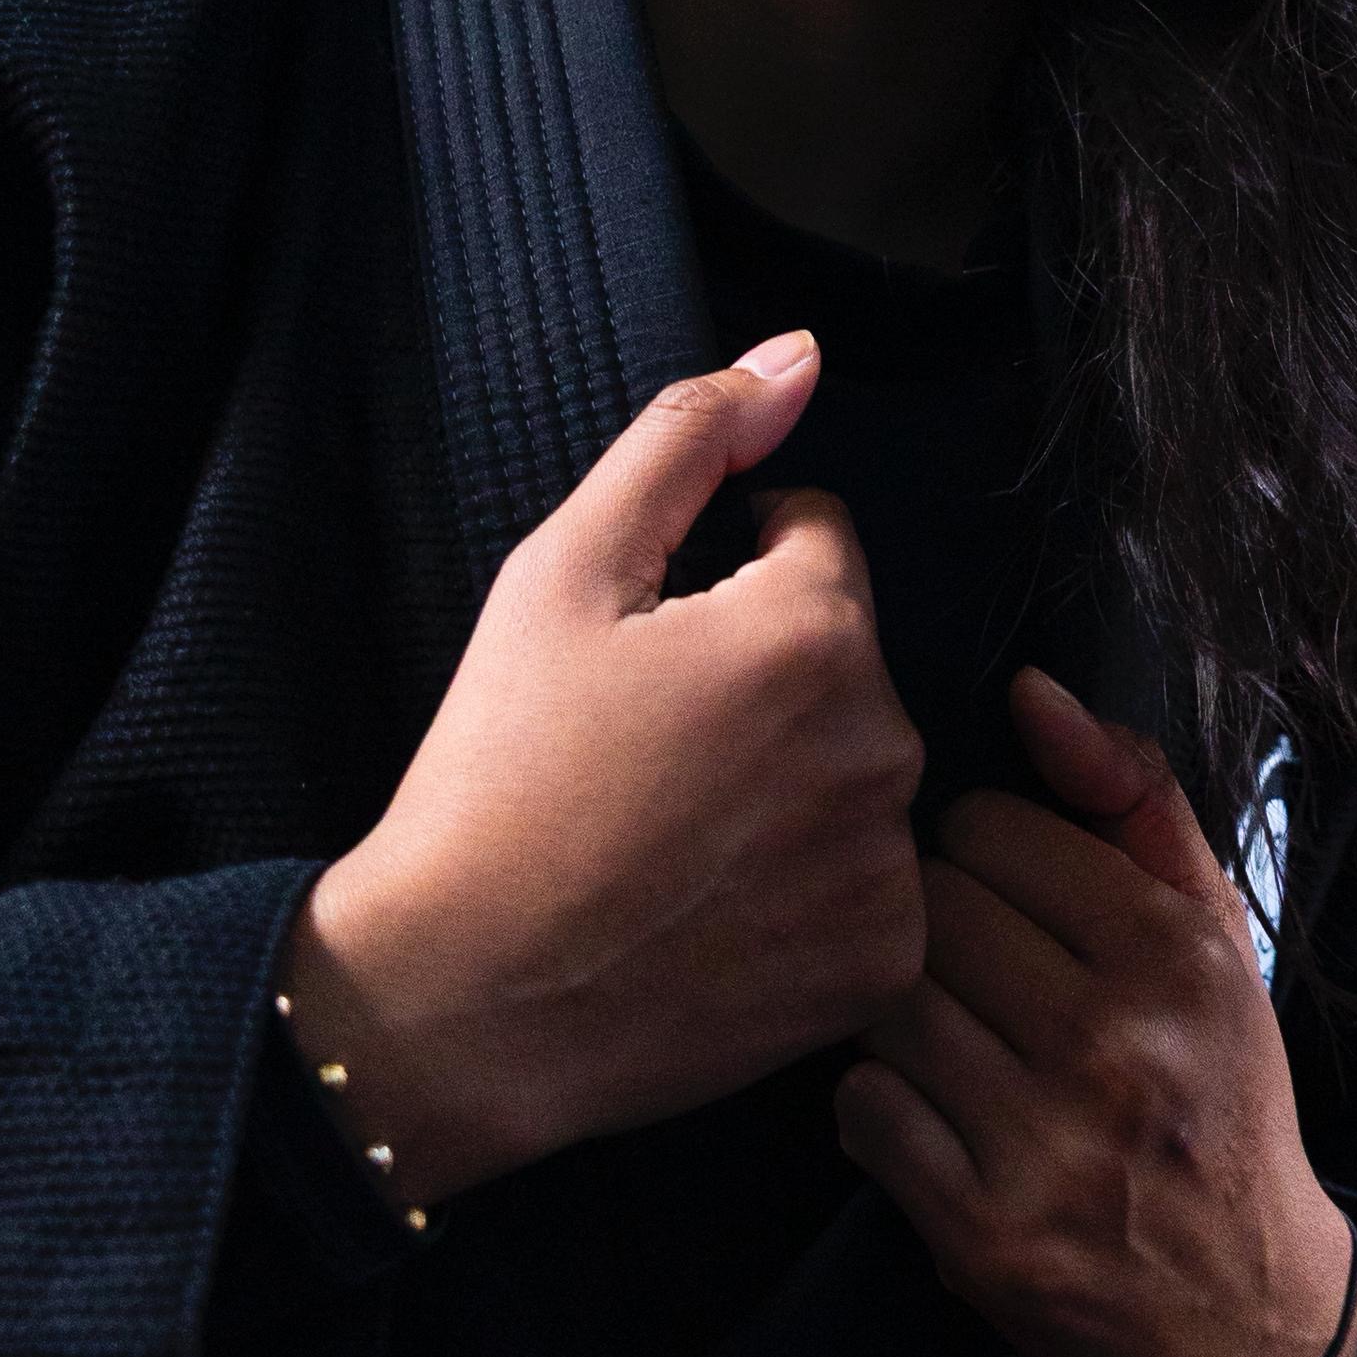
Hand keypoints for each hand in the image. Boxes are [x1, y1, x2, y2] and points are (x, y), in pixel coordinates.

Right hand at [284, 336, 925, 1202]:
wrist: (467, 999)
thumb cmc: (498, 779)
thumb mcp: (559, 575)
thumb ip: (684, 442)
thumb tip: (794, 357)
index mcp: (814, 629)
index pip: (815, 542)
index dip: (722, 577)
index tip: (649, 650)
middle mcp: (884, 742)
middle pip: (843, 663)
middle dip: (764, 683)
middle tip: (647, 752)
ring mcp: (889, 863)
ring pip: (854, 775)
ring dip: (789, 785)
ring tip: (671, 835)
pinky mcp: (881, 961)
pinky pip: (866, 890)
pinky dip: (805, 894)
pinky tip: (712, 909)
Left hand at [834, 668, 1356, 1356]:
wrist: (1247, 1308)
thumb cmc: (1216, 1095)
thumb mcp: (1214, 939)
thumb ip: (1131, 802)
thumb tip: (1029, 689)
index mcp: (1175, 952)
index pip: (985, 829)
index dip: (981, 861)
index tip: (1011, 909)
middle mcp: (1117, 1043)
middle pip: (925, 911)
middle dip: (936, 937)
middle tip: (977, 984)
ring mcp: (1048, 1145)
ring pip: (884, 1005)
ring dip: (900, 1020)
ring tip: (954, 1046)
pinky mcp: (986, 1237)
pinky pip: (863, 1111)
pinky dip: (880, 1110)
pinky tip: (934, 1121)